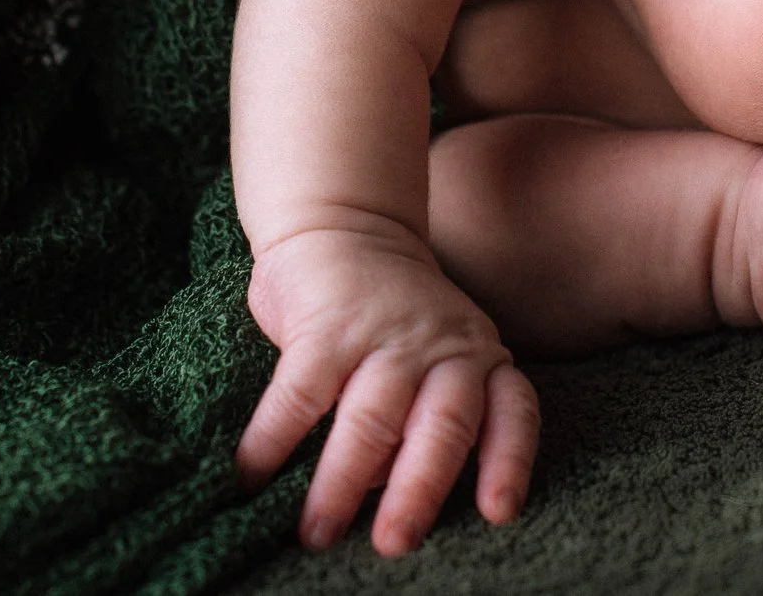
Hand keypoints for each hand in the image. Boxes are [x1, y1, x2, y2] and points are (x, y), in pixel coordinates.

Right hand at [238, 221, 539, 555]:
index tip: (497, 511)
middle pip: (441, 429)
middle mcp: (442, 347)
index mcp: (478, 357)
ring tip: (316, 533)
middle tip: (395, 544)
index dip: (507, 463)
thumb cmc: (390, 313)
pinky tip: (251, 477)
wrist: (344, 217)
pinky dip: (274, 441)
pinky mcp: (325, 327)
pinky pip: (300, 395)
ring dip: (341, 483)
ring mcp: (384, 336)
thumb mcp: (435, 350)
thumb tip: (380, 491)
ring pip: (371, 420)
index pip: (511, 412)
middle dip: (418, 491)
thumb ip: (425, 412)